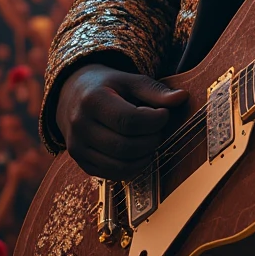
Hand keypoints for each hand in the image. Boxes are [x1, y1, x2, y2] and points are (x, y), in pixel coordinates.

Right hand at [56, 63, 187, 179]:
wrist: (72, 97)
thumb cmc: (107, 87)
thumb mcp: (130, 81)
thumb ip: (155, 91)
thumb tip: (182, 98)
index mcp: (92, 100)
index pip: (129, 121)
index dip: (154, 121)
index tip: (164, 114)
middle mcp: (80, 126)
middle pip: (125, 146)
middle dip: (151, 140)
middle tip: (159, 129)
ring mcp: (78, 148)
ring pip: (120, 165)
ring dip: (144, 156)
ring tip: (150, 140)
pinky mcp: (81, 163)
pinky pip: (113, 175)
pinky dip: (133, 167)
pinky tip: (139, 152)